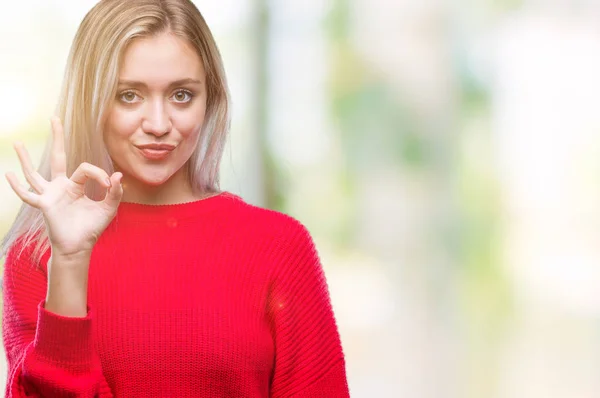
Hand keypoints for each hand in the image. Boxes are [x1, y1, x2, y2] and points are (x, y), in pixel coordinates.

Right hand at [5, 117, 122, 256]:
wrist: (80, 246)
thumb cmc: (93, 227)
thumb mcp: (109, 209)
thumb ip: (115, 193)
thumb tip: (117, 176)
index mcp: (80, 185)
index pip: (86, 168)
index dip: (98, 174)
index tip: (108, 185)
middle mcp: (63, 186)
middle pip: (58, 157)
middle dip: (57, 138)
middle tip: (55, 118)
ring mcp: (51, 195)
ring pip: (35, 174)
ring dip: (26, 159)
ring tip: (17, 143)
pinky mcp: (44, 205)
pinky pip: (28, 195)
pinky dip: (18, 186)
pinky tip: (8, 173)